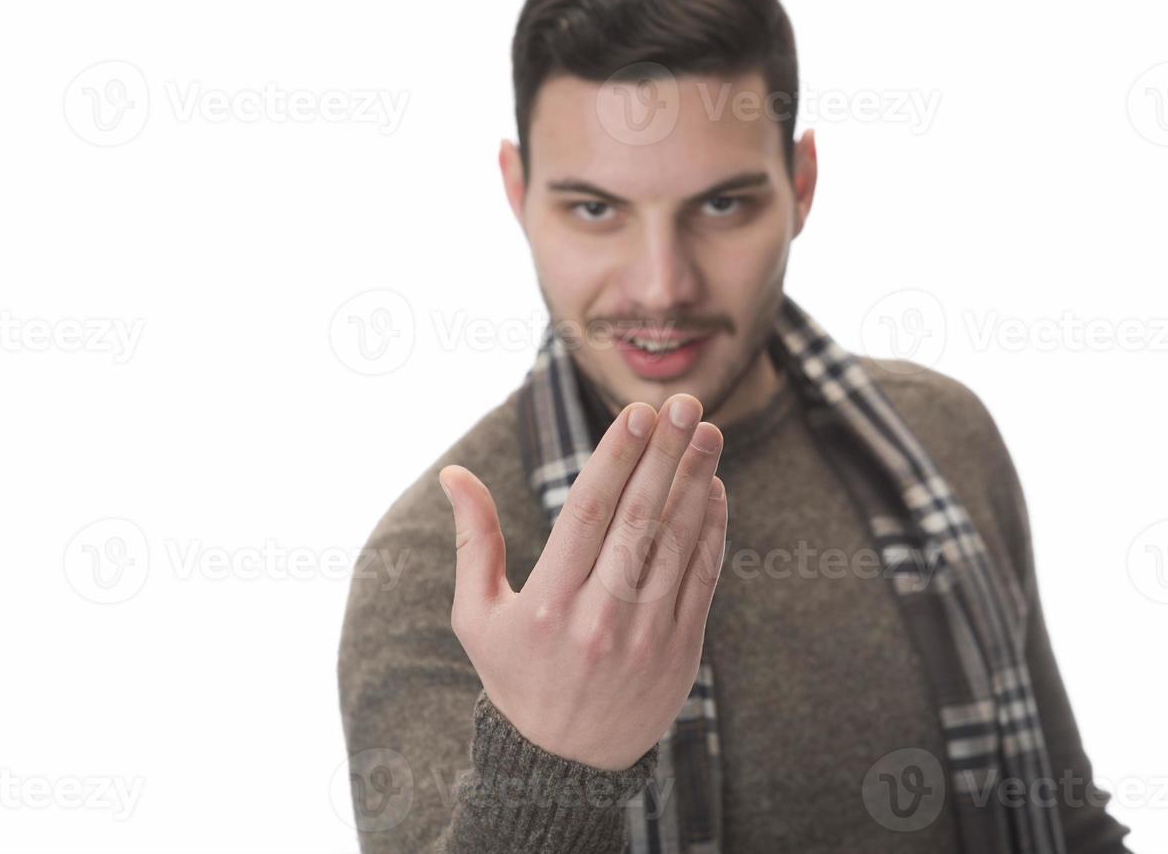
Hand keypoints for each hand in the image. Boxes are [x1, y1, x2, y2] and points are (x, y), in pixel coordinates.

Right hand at [440, 393, 727, 770]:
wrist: (564, 764)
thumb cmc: (515, 675)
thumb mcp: (478, 616)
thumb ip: (473, 541)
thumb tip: (454, 472)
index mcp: (547, 604)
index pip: (588, 514)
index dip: (616, 458)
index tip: (636, 412)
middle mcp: (599, 617)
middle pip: (640, 519)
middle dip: (664, 454)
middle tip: (684, 403)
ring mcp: (646, 635)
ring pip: (677, 543)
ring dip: (696, 482)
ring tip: (707, 432)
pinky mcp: (680, 649)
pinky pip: (702, 578)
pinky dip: (711, 529)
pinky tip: (713, 487)